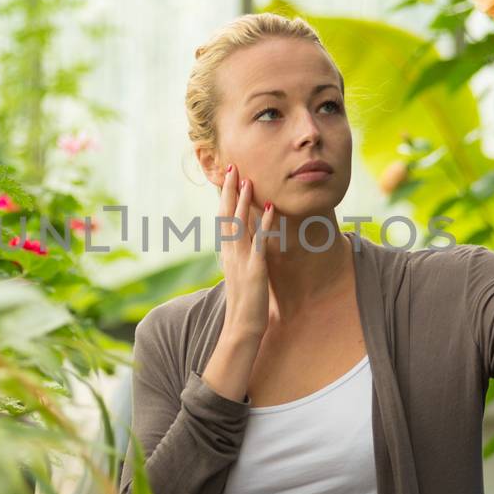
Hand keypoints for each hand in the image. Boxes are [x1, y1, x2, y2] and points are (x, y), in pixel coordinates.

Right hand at [215, 162, 276, 342]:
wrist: (241, 326)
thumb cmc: (243, 302)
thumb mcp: (239, 274)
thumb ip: (239, 256)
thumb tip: (242, 243)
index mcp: (226, 251)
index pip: (223, 217)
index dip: (225, 196)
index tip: (227, 176)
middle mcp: (230, 251)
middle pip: (227, 214)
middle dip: (229, 190)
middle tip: (231, 167)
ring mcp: (241, 258)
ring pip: (241, 223)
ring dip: (244, 200)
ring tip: (248, 180)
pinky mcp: (255, 267)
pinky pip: (260, 240)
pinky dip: (265, 222)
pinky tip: (270, 207)